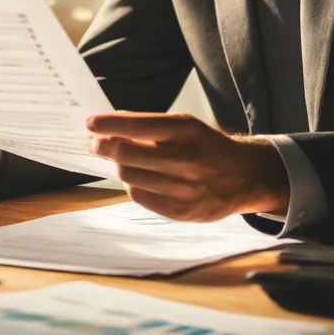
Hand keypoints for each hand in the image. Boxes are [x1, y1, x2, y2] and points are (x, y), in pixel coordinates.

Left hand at [87, 112, 288, 221]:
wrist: (243, 177)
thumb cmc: (206, 146)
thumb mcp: (184, 126)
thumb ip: (149, 125)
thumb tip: (110, 124)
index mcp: (185, 130)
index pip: (135, 125)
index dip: (108, 125)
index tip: (90, 124)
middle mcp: (184, 158)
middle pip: (126, 154)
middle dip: (104, 147)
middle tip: (95, 144)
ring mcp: (182, 187)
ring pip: (129, 176)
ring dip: (119, 167)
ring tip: (121, 161)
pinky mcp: (180, 211)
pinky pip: (139, 197)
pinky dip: (133, 186)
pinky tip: (139, 178)